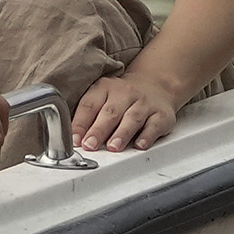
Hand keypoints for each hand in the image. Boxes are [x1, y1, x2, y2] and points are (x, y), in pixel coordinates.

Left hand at [67, 66, 187, 155]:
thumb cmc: (122, 99)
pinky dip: (147, 136)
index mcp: (105, 88)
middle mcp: (125, 93)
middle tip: (90, 145)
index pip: (90, 105)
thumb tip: (73, 141)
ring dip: (122, 133)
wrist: (156, 85)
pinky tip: (140, 145)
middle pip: (110, 112)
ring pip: (132, 118)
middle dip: (99, 130)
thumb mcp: (102, 98)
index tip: (75, 140)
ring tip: (113, 147)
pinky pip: (154, 125)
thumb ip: (88, 117)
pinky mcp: (161, 115)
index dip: (81, 123)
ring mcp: (144, 104)